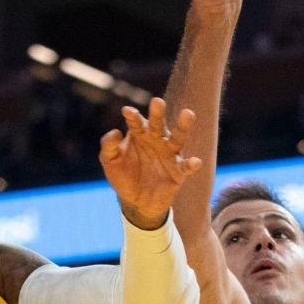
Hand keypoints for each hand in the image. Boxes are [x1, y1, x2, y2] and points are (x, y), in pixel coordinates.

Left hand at [99, 97, 201, 229]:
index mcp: (139, 134)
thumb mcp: (110, 161)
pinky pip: (186, 166)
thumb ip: (108, 146)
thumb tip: (115, 131)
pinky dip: (191, 164)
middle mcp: (156, 140)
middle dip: (157, 113)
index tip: (127, 111)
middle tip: (157, 101)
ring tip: (188, 113)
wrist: (136, 202)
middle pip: (158, 124)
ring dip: (183, 126)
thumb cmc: (123, 176)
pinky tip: (195, 161)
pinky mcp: (179, 171)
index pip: (136, 122)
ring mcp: (170, 154)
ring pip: (178, 138)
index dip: (132, 117)